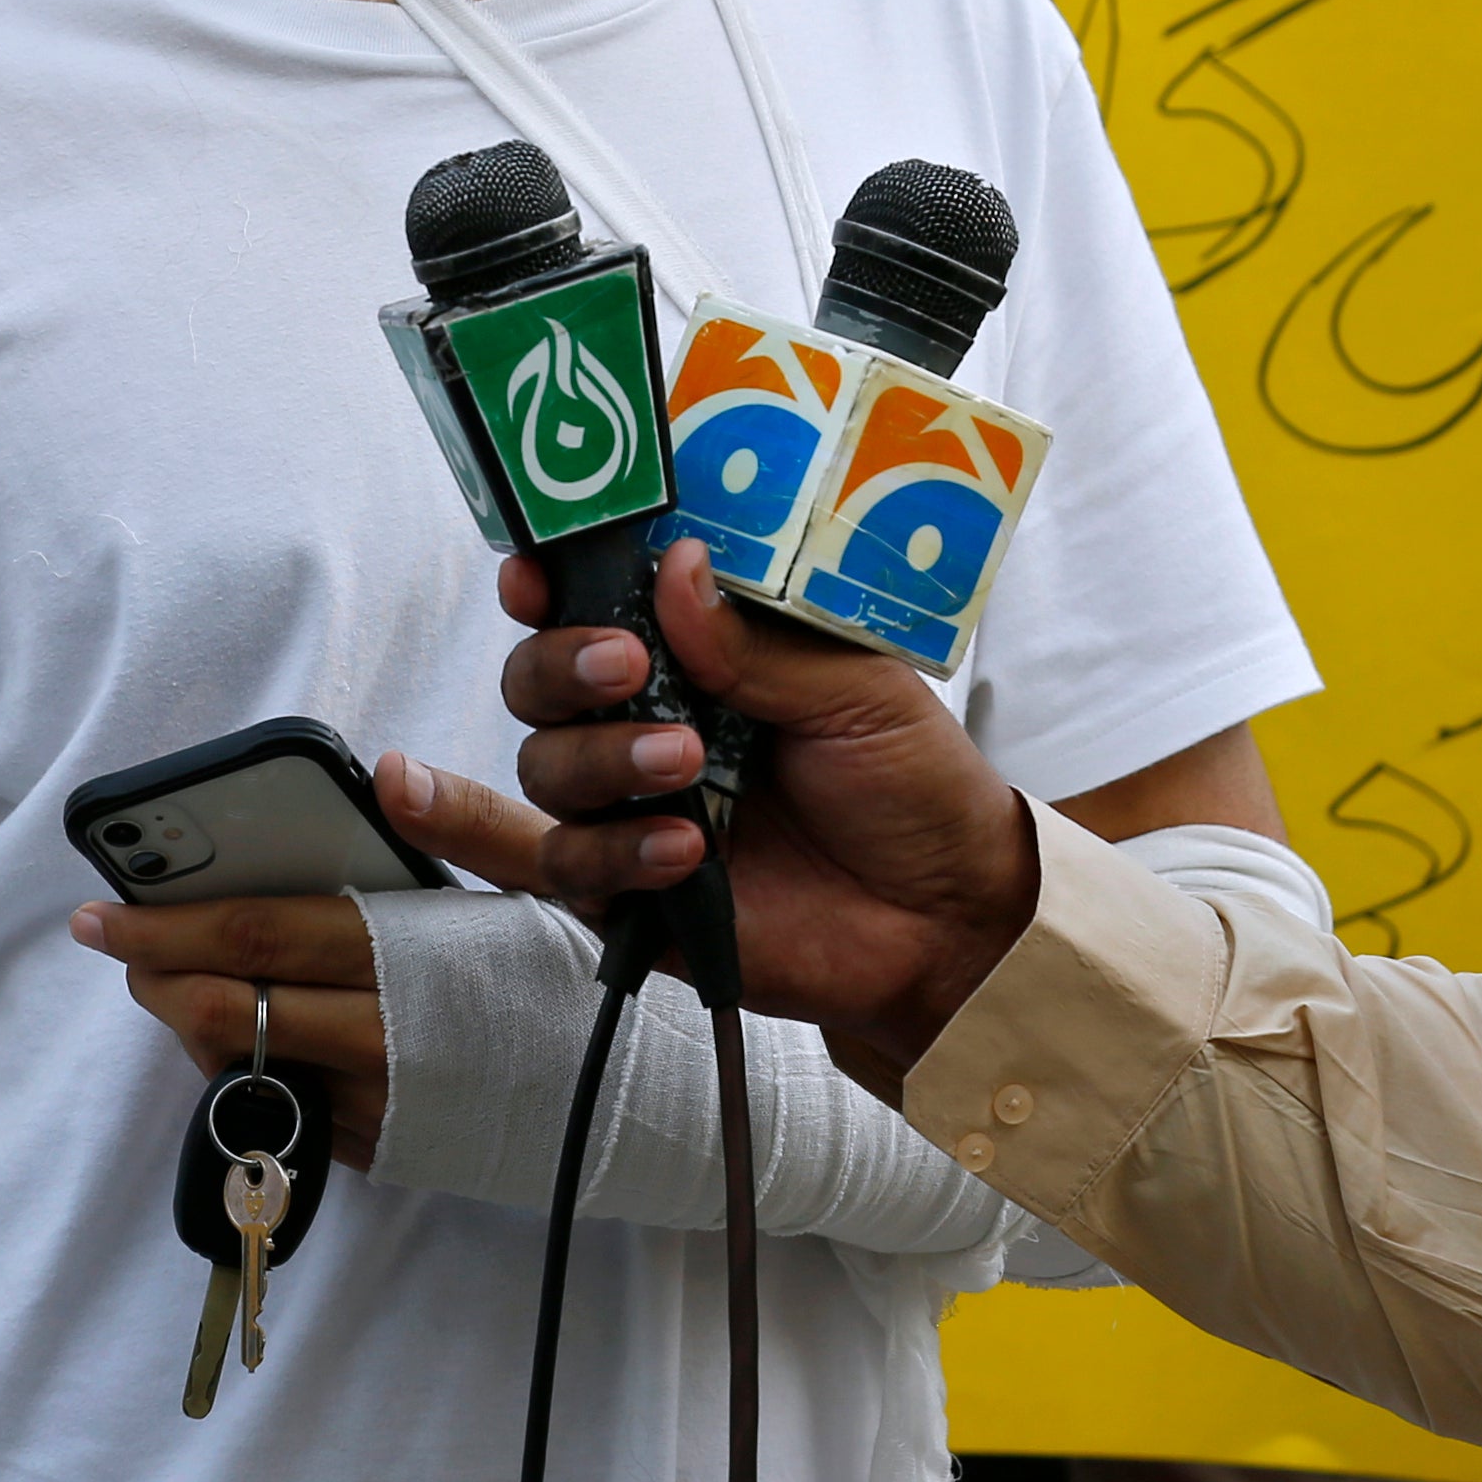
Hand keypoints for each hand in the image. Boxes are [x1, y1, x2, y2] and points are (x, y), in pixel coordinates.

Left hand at [70, 766, 585, 1168]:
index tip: (110, 901)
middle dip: (150, 966)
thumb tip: (387, 773)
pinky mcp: (381, 1148)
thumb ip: (460, 828)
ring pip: (239, 1062)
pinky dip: (240, 1066)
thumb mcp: (541, 882)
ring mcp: (375, 1102)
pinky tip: (233, 1029)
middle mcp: (380, 1034)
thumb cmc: (590, 974)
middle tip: (108, 934)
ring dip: (186, 1017)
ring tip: (164, 974)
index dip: (169, 919)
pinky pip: (281, 1107)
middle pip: (224, 1002)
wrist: (647, 1104)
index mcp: (410, 953)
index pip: (256, 933)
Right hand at [483, 542, 1042, 1072]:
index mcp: (698, 657)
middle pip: (538, 683)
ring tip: (685, 766)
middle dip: (563, 667)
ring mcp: (635, 809)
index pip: (593, 607)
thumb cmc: (912, 787)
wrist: (947, 916)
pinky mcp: (634, 893)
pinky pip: (573, 867)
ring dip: (603, 760)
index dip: (547, 587)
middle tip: (628, 667)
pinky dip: (613, 850)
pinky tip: (682, 848)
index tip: (535, 578)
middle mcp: (649, 723)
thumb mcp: (856, 690)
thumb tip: (678, 566)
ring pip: (546, 769)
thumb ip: (756, 640)